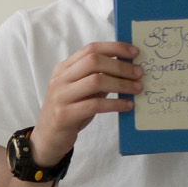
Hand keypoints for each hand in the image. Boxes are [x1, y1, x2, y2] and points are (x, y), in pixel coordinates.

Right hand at [31, 42, 140, 164]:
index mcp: (64, 69)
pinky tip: (127, 106)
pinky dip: (115, 104)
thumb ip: (97, 77)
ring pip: (95, 81)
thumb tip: (128, 68)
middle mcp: (60, 79)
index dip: (115, 48)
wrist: (47, 138)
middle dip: (120, 66)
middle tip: (139, 73)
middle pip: (93, 61)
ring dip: (121, 84)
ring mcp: (60, 96)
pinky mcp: (65, 115)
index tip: (135, 52)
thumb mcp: (81, 90)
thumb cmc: (70, 111)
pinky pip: (95, 105)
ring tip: (137, 89)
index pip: (91, 49)